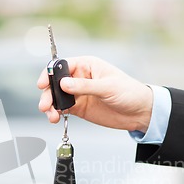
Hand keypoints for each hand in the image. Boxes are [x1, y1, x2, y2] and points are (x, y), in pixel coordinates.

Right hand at [38, 56, 153, 131]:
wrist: (139, 113)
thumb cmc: (129, 92)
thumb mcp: (107, 87)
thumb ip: (85, 86)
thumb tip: (63, 84)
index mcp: (87, 65)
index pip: (62, 66)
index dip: (50, 74)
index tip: (43, 84)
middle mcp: (80, 78)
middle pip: (56, 83)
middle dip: (48, 93)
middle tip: (45, 105)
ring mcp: (78, 93)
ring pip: (57, 97)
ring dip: (50, 105)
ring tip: (51, 116)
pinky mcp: (79, 108)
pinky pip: (62, 109)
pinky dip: (56, 113)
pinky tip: (55, 118)